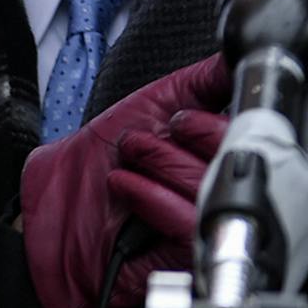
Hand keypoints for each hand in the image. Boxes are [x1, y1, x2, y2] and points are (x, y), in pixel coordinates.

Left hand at [21, 53, 231, 307]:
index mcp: (222, 148)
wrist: (51, 208)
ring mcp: (204, 218)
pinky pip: (188, 222)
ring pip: (212, 187)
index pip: (255, 133)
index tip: (183, 117)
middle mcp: (220, 183)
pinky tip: (124, 184)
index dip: (221, 122)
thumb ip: (207, 78)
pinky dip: (152, 197)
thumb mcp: (155, 102)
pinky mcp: (185, 251)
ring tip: (129, 156)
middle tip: (147, 136)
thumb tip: (242, 56)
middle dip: (190, 139)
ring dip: (162, 164)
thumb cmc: (97, 158)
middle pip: (239, 158)